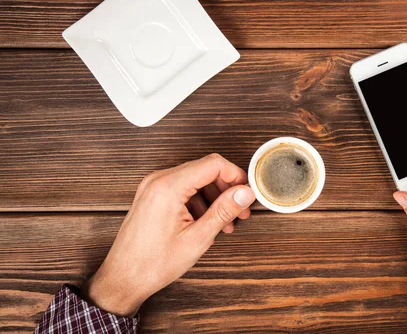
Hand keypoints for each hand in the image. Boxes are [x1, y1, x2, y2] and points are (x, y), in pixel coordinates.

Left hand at [81, 153, 255, 316]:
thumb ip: (224, 210)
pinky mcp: (152, 195)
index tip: (247, 191)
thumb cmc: (154, 263)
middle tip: (240, 209)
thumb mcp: (198, 238)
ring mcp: (153, 187)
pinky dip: (199, 201)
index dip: (235, 176)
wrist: (123, 278)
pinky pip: (182, 189)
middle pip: (204, 170)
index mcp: (169, 186)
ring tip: (225, 221)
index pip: (213, 164)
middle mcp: (159, 180)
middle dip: (226, 188)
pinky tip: (207, 222)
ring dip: (214, 197)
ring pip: (195, 179)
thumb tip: (245, 193)